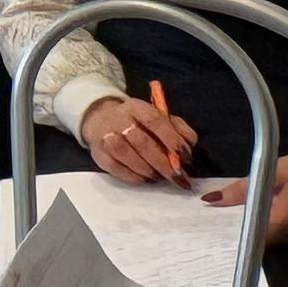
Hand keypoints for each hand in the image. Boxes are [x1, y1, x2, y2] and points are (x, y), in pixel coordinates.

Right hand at [80, 95, 199, 189]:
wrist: (101, 120)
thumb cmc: (138, 122)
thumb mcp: (160, 117)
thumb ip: (179, 129)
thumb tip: (189, 146)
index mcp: (137, 107)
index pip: (154, 121)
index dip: (172, 139)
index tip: (186, 157)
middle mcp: (118, 119)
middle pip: (140, 141)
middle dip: (162, 162)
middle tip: (177, 176)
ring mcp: (105, 137)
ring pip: (125, 154)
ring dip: (147, 169)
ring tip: (160, 177)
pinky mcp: (99, 155)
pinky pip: (116, 168)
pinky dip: (134, 177)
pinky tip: (145, 179)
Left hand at [199, 148, 287, 247]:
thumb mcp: (273, 171)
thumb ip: (243, 188)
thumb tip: (213, 200)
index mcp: (284, 218)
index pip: (253, 238)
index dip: (231, 238)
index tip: (210, 234)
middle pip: (256, 243)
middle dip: (233, 236)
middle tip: (205, 229)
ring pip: (263, 241)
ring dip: (243, 233)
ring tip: (215, 225)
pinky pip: (271, 236)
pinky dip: (256, 229)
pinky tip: (240, 219)